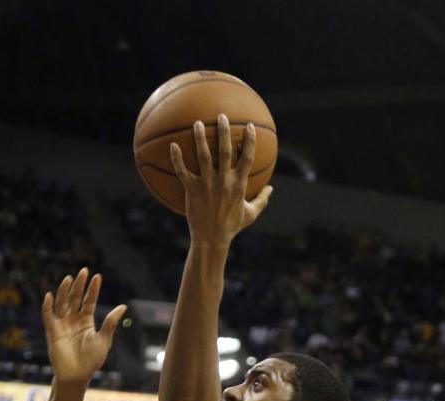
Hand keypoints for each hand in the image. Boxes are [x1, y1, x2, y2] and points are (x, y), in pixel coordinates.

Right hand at [41, 269, 126, 385]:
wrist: (77, 376)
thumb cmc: (91, 360)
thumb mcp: (104, 340)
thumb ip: (110, 323)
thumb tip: (123, 307)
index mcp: (86, 321)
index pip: (89, 301)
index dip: (93, 289)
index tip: (97, 276)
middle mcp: (73, 320)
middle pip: (75, 298)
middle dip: (79, 285)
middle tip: (84, 271)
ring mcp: (62, 325)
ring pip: (62, 303)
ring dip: (64, 291)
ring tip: (69, 278)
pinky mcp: (52, 332)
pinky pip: (48, 317)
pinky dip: (47, 306)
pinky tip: (50, 295)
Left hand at [170, 115, 272, 243]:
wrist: (212, 240)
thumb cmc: (231, 227)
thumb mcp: (250, 214)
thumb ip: (262, 200)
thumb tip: (272, 189)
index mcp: (239, 185)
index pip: (247, 158)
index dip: (249, 140)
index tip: (248, 125)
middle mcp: (223, 182)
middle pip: (225, 151)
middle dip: (224, 132)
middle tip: (221, 116)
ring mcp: (207, 185)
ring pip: (203, 156)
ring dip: (200, 138)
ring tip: (197, 123)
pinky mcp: (192, 191)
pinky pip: (183, 172)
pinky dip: (177, 159)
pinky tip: (172, 145)